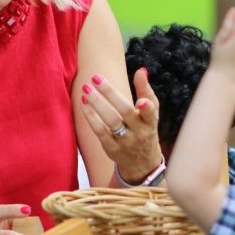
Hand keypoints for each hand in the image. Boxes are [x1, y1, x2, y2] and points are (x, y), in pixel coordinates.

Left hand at [80, 69, 162, 183]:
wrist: (141, 163)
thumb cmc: (145, 129)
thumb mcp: (151, 113)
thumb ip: (146, 91)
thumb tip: (141, 70)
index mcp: (150, 122)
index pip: (150, 114)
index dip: (147, 108)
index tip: (141, 101)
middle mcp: (139, 133)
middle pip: (125, 112)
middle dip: (110, 94)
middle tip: (95, 77)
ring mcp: (125, 142)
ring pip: (110, 121)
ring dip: (96, 103)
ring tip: (86, 88)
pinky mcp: (111, 148)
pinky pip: (99, 130)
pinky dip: (91, 116)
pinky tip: (84, 103)